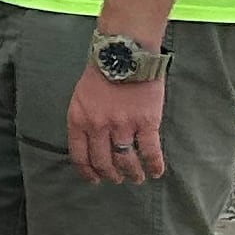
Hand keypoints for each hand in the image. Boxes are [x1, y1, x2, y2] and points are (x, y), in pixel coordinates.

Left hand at [67, 65, 165, 182]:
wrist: (124, 55)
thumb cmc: (101, 73)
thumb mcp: (80, 97)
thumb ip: (83, 120)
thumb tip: (88, 142)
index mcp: (78, 121)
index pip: (79, 155)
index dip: (87, 172)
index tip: (94, 180)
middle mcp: (98, 127)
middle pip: (103, 161)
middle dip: (110, 175)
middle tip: (117, 179)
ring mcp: (122, 126)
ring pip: (126, 160)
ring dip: (131, 173)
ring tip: (136, 178)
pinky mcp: (146, 122)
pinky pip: (150, 151)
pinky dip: (153, 165)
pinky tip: (156, 172)